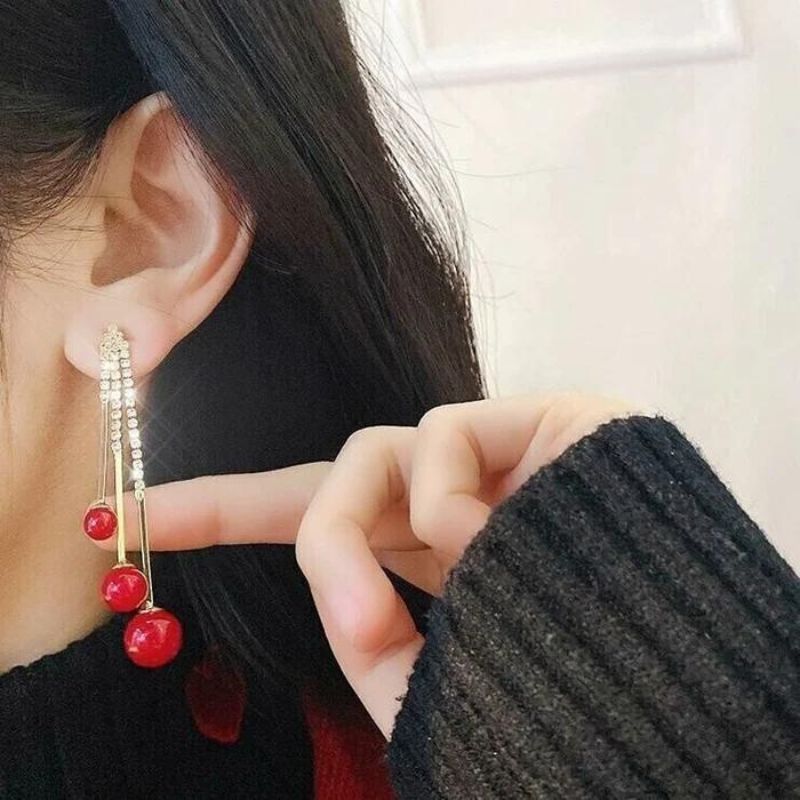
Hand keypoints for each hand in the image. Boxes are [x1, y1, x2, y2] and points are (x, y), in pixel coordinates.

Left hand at [97, 392, 640, 736]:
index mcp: (440, 563)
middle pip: (330, 477)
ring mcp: (495, 456)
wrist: (689, 675)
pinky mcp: (534, 414)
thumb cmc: (571, 684)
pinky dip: (445, 507)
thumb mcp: (446, 683)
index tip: (138, 519)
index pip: (326, 525)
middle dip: (242, 507)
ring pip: (368, 453)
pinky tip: (495, 541)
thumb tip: (330, 593)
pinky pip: (440, 439)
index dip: (230, 514)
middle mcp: (459, 500)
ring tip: (378, 622)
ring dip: (344, 539)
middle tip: (156, 526)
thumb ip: (376, 646)